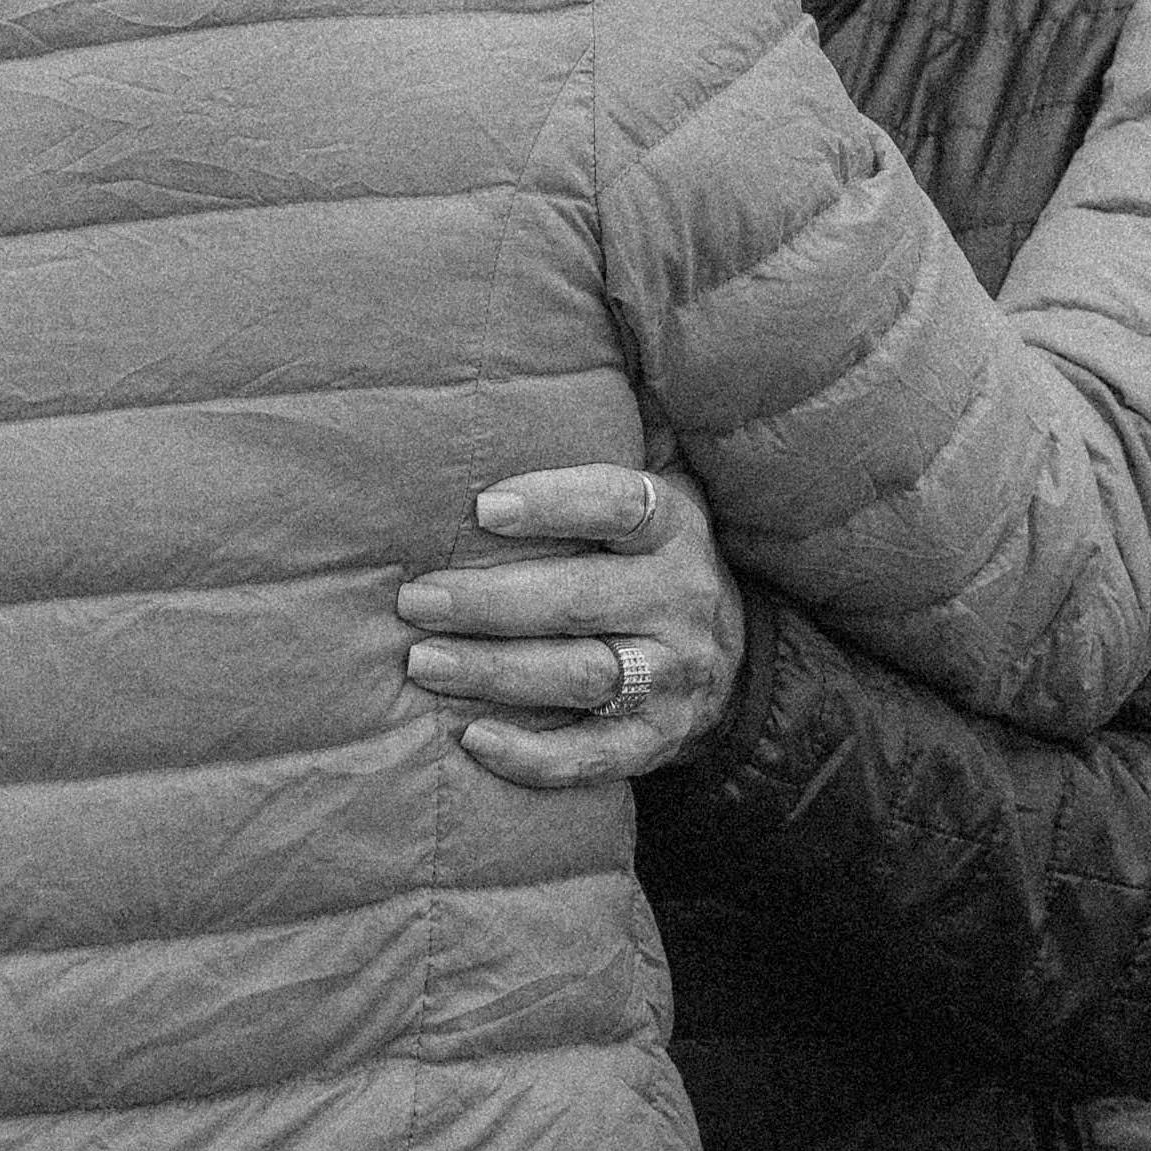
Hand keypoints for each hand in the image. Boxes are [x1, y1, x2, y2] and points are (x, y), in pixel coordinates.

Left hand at [397, 465, 736, 788]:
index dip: (554, 504)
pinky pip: (594, 755)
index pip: (619, 506)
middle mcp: (682, 600)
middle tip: (415, 601)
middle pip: (580, 600)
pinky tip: (473, 739)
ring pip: (580, 675)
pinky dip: (533, 755)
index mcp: (675, 530)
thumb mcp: (655, 499)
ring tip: (423, 662)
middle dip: (489, 602)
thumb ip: (601, 460)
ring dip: (495, 672)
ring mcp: (674, 676)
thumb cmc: (651, 564)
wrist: (735, 663)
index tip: (483, 508)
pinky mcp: (658, 739)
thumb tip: (525, 394)